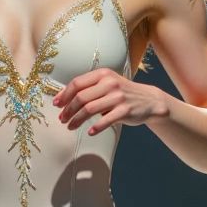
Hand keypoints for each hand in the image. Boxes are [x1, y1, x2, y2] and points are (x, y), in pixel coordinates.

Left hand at [52, 70, 169, 135]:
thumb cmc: (122, 93)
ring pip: (89, 109)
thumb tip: (64, 99)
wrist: (149, 100)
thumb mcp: (107, 84)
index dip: (64, 95)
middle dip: (68, 110)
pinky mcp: (125, 110)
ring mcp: (118, 97)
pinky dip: (95, 128)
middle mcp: (109, 83)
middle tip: (62, 119)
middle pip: (81, 97)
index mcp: (103, 75)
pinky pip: (105, 120)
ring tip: (70, 126)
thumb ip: (90, 88)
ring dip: (76, 120)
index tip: (56, 105)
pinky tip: (89, 132)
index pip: (77, 83)